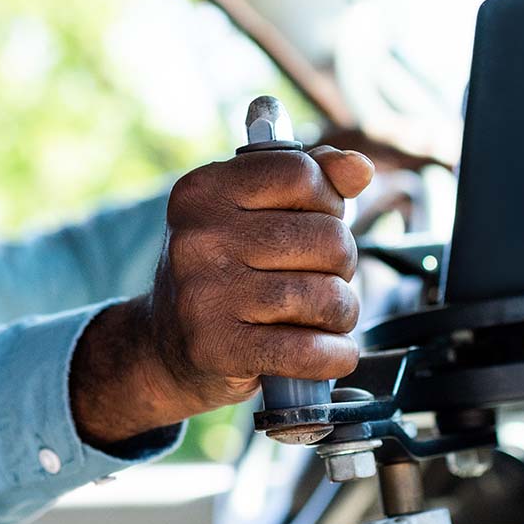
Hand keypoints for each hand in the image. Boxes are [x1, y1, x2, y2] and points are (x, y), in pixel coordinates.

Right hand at [71, 146, 373, 447]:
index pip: (301, 174)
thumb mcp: (252, 214)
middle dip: (341, 263)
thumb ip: (309, 181)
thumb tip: (359, 168)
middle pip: (327, 238)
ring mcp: (204, 294)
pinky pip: (309, 350)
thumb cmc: (225, 272)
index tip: (315, 222)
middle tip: (319, 276)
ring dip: (341, 313)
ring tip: (321, 317)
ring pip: (326, 295)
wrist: (165, 347)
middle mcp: (197, 238)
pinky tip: (329, 352)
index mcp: (203, 191)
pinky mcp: (217, 348)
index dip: (327, 201)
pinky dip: (334, 355)